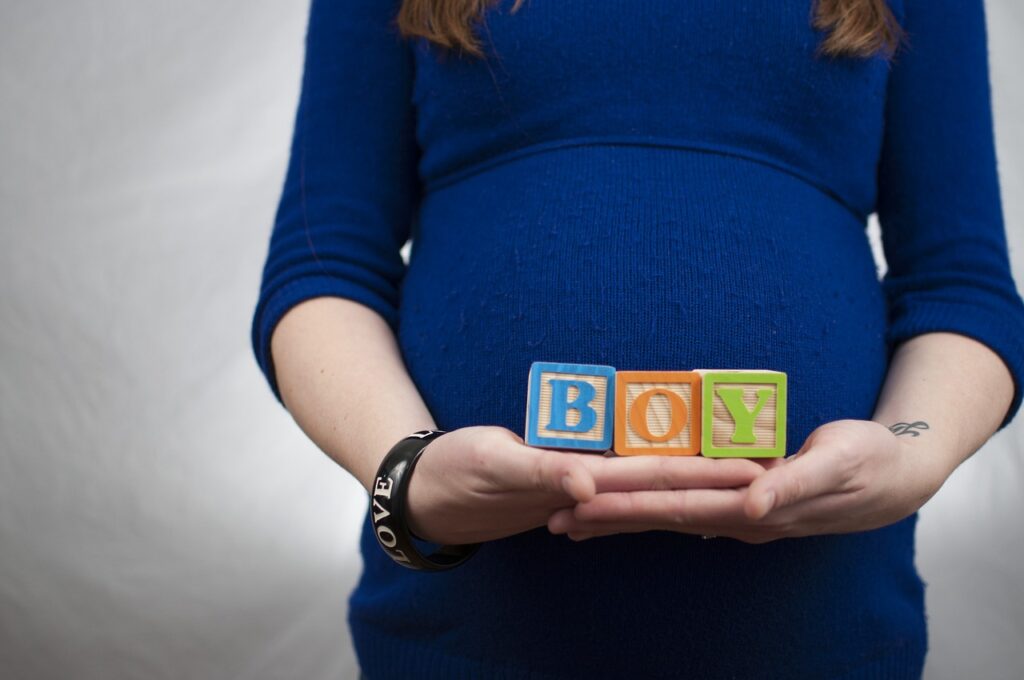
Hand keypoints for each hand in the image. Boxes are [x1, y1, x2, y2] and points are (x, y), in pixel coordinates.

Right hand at [405, 426, 765, 545]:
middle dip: (716, 471)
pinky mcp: (563, 472)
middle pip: (665, 477)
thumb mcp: (495, 466)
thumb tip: (591, 485)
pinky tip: (672, 471)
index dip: (707, 473)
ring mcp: (578, 480)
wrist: (425, 491)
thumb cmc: (454, 474)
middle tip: (772, 460)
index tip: (758, 472)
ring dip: (691, 472)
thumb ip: (543, 471)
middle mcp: (589, 484)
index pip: (659, 477)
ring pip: (647, 475)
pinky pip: (617, 470)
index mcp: (581, 482)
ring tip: (736, 464)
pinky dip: (650, 471)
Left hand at [547, 419, 950, 543]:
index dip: (627, 507)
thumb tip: (752, 507)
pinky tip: (627, 517)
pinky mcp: (742, 504)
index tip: (582, 506)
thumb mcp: (837, 464)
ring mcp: (738, 515)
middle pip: (658, 518)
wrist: (893, 477)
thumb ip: (794, 483)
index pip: (674, 507)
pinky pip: (686, 509)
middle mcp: (737, 517)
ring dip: (621, 521)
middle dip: (606, 520)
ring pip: (667, 518)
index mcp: (752, 506)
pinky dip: (651, 511)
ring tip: (574, 524)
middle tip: (554, 521)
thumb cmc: (866, 461)